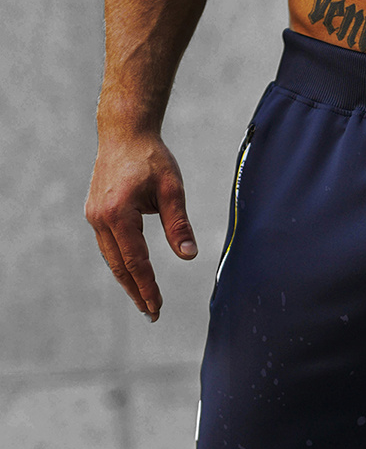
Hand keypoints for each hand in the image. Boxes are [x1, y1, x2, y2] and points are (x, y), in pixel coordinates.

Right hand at [85, 133, 196, 321]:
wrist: (123, 132)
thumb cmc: (151, 158)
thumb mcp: (172, 189)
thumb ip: (179, 224)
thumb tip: (189, 255)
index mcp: (119, 214)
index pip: (136, 262)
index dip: (148, 288)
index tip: (158, 308)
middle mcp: (101, 217)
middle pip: (120, 266)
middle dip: (137, 292)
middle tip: (153, 315)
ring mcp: (94, 215)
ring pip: (112, 259)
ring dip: (128, 282)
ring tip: (144, 302)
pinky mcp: (94, 213)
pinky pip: (108, 247)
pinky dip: (121, 264)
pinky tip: (133, 276)